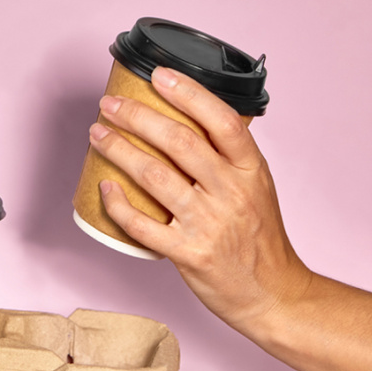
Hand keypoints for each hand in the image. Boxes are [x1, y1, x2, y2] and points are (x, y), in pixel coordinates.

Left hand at [88, 67, 312, 331]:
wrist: (274, 295)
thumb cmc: (260, 240)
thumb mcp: (257, 188)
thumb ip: (227, 159)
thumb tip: (187, 122)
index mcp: (251, 171)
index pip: (221, 120)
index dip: (188, 92)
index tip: (157, 75)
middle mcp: (231, 193)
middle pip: (179, 141)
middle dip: (136, 116)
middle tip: (109, 104)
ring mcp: (209, 224)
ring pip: (154, 176)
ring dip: (119, 150)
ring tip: (97, 135)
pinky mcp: (188, 254)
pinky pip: (142, 225)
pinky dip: (118, 205)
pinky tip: (103, 187)